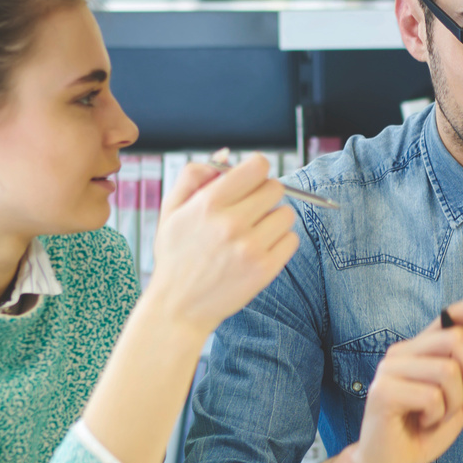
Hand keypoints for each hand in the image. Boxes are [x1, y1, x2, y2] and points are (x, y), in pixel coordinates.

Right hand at [143, 153, 299, 333]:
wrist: (178, 307)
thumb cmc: (176, 257)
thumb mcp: (171, 210)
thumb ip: (194, 176)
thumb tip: (226, 155)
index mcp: (209, 203)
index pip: (257, 167)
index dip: (257, 169)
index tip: (252, 179)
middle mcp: (232, 223)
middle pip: (275, 188)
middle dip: (265, 194)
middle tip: (250, 209)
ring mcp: (250, 248)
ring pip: (286, 214)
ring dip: (273, 219)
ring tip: (253, 232)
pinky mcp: (264, 269)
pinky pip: (291, 240)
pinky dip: (280, 242)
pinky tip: (259, 249)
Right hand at [350, 283, 462, 462]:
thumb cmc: (419, 433)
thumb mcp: (461, 406)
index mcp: (421, 351)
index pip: (449, 319)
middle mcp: (403, 352)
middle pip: (457, 340)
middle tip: (457, 404)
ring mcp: (390, 369)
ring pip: (447, 370)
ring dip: (453, 403)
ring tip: (434, 417)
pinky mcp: (383, 390)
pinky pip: (432, 395)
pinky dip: (436, 415)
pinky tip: (421, 422)